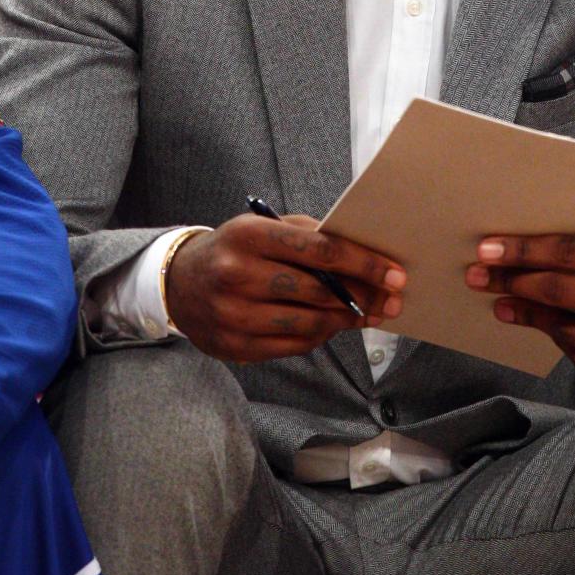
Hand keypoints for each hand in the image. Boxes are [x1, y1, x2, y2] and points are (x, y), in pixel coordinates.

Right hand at [165, 214, 405, 362]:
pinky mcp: (234, 347)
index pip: (320, 250)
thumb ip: (309, 236)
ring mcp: (234, 315)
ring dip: (346, 320)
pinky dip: (319, 336)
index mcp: (250, 236)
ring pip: (309, 323)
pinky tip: (333, 326)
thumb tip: (362, 258)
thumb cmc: (235, 249)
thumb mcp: (264, 227)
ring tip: (367, 314)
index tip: (395, 274)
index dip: (363, 264)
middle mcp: (238, 275)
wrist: (179, 282)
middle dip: (363, 296)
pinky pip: (292, 345)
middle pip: (319, 291)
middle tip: (391, 300)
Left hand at [464, 233, 574, 392]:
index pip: (570, 253)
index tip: (489, 249)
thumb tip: (540, 237)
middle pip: (561, 291)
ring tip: (502, 303)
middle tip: (478, 275)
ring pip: (567, 329)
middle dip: (513, 282)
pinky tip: (545, 327)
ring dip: (528, 315)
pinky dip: (562, 341)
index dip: (524, 251)